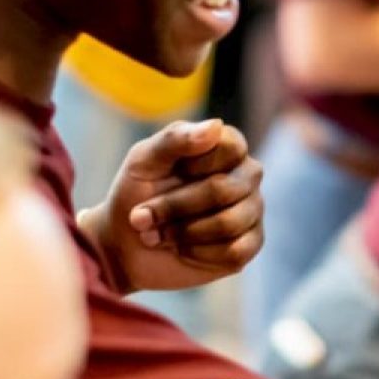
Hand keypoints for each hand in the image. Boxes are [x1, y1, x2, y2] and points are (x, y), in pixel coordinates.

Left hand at [82, 119, 264, 293]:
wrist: (127, 244)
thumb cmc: (137, 194)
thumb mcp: (143, 161)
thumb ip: (175, 139)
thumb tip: (216, 126)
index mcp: (226, 146)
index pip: (231, 147)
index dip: (192, 166)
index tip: (164, 174)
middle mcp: (246, 175)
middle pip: (223, 190)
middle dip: (174, 207)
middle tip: (140, 217)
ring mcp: (252, 209)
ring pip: (228, 223)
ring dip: (181, 232)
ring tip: (156, 235)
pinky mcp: (250, 244)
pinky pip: (233, 251)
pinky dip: (196, 252)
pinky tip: (181, 249)